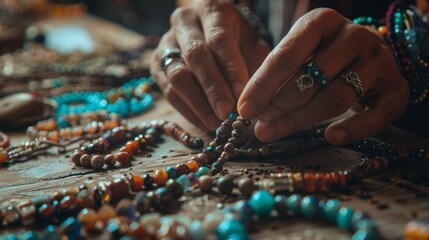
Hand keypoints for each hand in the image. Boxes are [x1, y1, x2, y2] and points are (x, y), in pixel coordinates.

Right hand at [149, 0, 270, 130]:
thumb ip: (254, 65)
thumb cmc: (237, 40)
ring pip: (177, 75)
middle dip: (212, 88)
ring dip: (197, 103)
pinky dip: (187, 110)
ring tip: (216, 123)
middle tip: (226, 113)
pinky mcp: (156, 63)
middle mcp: (184, 22)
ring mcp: (166, 42)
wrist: (210, 31)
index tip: (242, 95)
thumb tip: (248, 98)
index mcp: (211, 10)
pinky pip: (167, 90)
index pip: (218, 39)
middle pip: (195, 55)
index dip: (230, 69)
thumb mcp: (252, 43)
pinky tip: (204, 122)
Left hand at [238, 8, 408, 144]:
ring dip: (301, 120)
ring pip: (335, 98)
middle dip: (279, 106)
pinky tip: (330, 137)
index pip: (286, 56)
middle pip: (310, 79)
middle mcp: (353, 37)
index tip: (244, 110)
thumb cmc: (326, 55)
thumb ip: (277, 76)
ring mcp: (378, 62)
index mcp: (322, 22)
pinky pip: (374, 116)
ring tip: (276, 132)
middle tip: (260, 125)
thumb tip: (249, 108)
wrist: (372, 53)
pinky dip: (352, 129)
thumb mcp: (300, 53)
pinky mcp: (395, 89)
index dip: (262, 86)